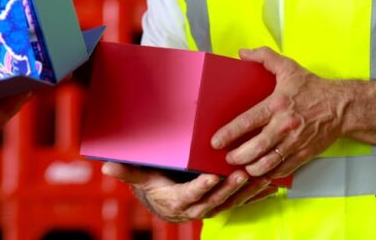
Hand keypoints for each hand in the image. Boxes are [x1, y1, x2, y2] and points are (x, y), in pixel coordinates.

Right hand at [101, 162, 276, 222]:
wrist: (165, 203)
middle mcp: (197, 208)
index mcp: (177, 201)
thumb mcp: (141, 178)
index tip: (212, 176)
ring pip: (232, 201)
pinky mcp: (223, 204)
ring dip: (247, 191)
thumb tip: (106, 168)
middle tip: (241, 173)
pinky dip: (256, 194)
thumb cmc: (154, 185)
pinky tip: (269, 184)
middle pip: (216, 199)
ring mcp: (212, 207)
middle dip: (230, 188)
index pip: (191, 195)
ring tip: (259, 177)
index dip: (202, 187)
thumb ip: (127, 173)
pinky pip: (242, 201)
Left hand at [212, 47, 349, 177]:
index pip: (247, 121)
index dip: (229, 133)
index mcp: (277, 105)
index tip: (215, 142)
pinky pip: (284, 169)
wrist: (342, 106)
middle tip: (227, 158)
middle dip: (237, 156)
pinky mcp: (305, 153)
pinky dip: (270, 174)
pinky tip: (261, 173)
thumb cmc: (313, 88)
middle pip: (255, 147)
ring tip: (241, 168)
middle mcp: (284, 126)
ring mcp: (295, 142)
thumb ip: (264, 56)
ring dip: (252, 168)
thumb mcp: (288, 67)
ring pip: (269, 163)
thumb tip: (243, 52)